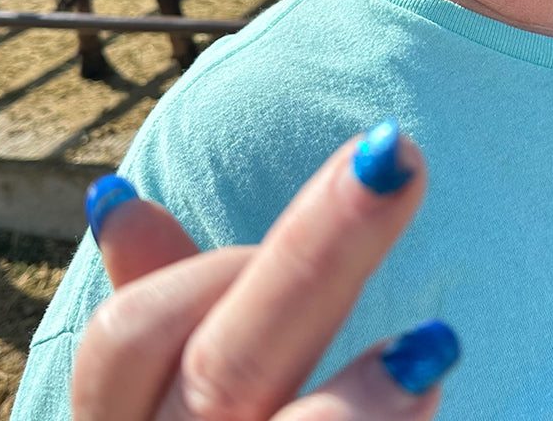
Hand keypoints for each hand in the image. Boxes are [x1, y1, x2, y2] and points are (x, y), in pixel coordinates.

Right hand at [72, 119, 458, 419]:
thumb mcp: (157, 408)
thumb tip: (115, 196)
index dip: (207, 269)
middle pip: (228, 363)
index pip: (127, 342)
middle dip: (319, 247)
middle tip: (395, 156)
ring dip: (356, 406)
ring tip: (436, 346)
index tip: (298, 222)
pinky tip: (431, 399)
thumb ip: (155, 309)